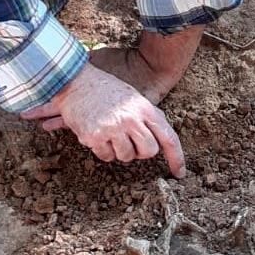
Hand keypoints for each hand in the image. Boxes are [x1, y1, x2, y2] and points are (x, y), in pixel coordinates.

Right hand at [20, 63, 185, 177]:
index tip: (179, 174)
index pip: (168, 137)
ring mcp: (113, 128)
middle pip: (149, 151)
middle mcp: (132, 119)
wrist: (75, 81)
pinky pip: (106, 157)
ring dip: (119, 150)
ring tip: (110, 133)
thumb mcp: (134, 98)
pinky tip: (97, 134)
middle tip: (130, 141)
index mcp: (145, 108)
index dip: (176, 158)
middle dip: (141, 152)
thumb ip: (148, 117)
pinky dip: (102, 150)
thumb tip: (162, 138)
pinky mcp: (95, 136)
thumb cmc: (107, 90)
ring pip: (127, 157)